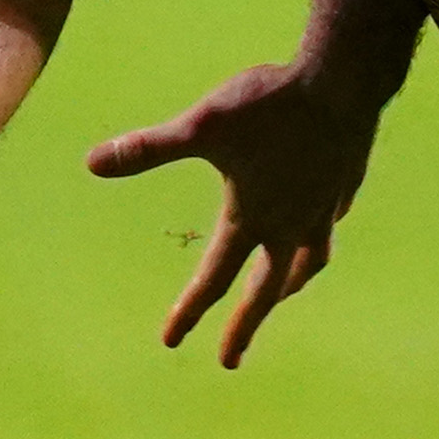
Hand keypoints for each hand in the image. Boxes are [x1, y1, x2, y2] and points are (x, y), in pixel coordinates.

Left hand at [84, 46, 395, 367]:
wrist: (343, 78)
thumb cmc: (271, 104)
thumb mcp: (201, 125)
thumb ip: (149, 149)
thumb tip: (92, 163)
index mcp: (253, 218)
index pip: (214, 277)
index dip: (189, 310)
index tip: (169, 340)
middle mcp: (292, 223)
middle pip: (267, 289)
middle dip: (245, 326)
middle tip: (230, 360)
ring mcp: (325, 205)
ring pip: (311, 260)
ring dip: (292, 283)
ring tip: (286, 292)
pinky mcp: (345, 180)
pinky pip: (331, 219)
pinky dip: (320, 231)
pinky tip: (319, 219)